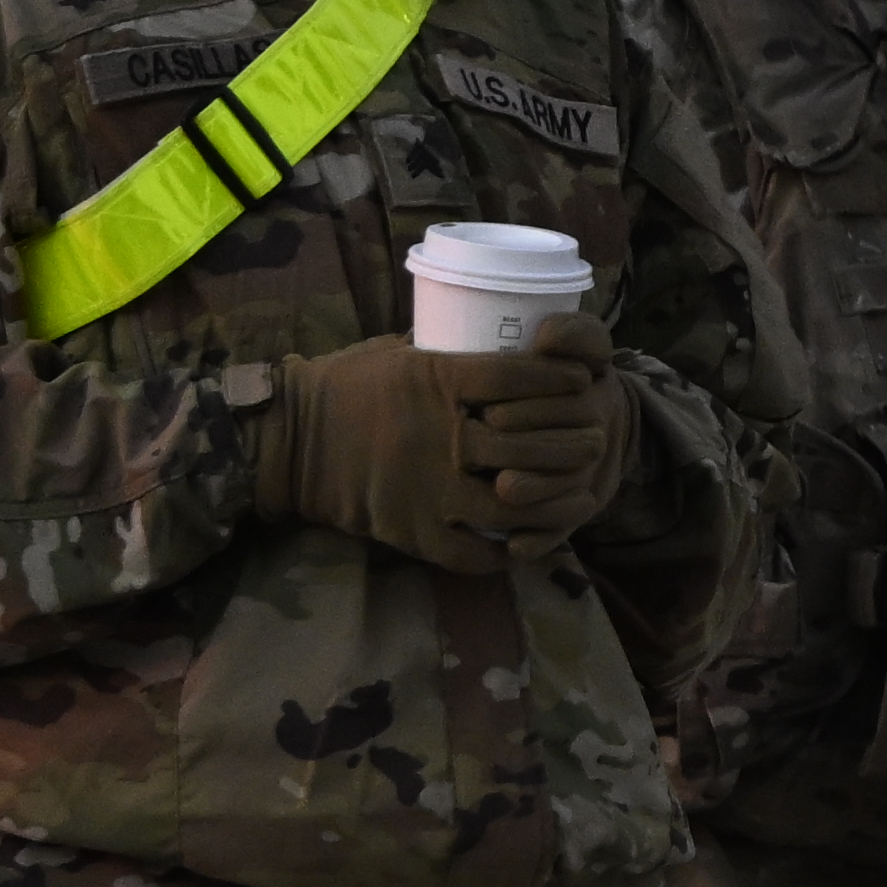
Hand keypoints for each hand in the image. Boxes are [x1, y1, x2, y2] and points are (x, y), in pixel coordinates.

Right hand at [265, 332, 629, 564]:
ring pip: (512, 504)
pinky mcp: (414, 532)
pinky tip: (531, 540)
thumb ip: (446, 352)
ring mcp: (428, 489)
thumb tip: (491, 333)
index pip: (515, 376)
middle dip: (571, 444)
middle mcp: (438, 435)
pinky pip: (475, 553)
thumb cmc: (344, 385)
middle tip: (596, 441)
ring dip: (552, 503)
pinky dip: (509, 551)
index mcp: (434, 382)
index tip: (583, 378)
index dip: (558, 378)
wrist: (290, 440)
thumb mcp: (397, 352)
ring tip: (578, 494)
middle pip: (526, 445)